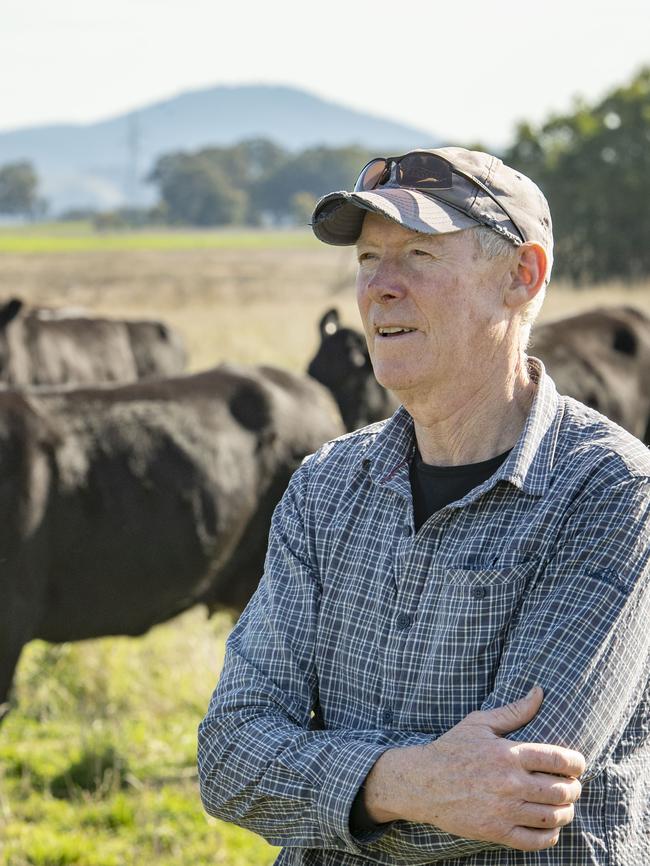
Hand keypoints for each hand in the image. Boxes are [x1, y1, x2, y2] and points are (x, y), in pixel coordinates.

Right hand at [364, 686, 584, 851]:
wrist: (423, 782)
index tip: (578, 765)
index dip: (577, 763)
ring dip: (566, 812)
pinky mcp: (496, 831)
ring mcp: (504, 809)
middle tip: (572, 787)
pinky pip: (535, 840)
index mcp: (509, 754)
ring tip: (564, 807)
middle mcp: (510, 783)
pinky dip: (550, 836)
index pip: (559, 759)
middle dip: (574, 789)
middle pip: (561, 790)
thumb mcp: (480, 723)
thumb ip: (514, 711)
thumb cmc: (452, 749)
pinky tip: (549, 828)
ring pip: (552, 816)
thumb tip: (539, 692)